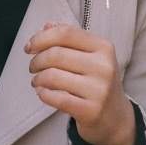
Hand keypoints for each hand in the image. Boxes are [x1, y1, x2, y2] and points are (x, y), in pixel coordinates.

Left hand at [26, 22, 136, 144]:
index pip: (66, 33)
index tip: (29, 46)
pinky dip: (44, 94)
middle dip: (37, 60)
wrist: (116, 119)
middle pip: (57, 54)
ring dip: (38, 78)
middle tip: (32, 67)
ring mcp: (99, 90)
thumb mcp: (92, 57)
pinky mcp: (91, 111)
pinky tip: (42, 93)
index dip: (42, 38)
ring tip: (36, 81)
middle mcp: (104, 66)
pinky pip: (57, 98)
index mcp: (103, 47)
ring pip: (53, 76)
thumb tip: (47, 25)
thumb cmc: (98, 82)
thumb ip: (70, 39)